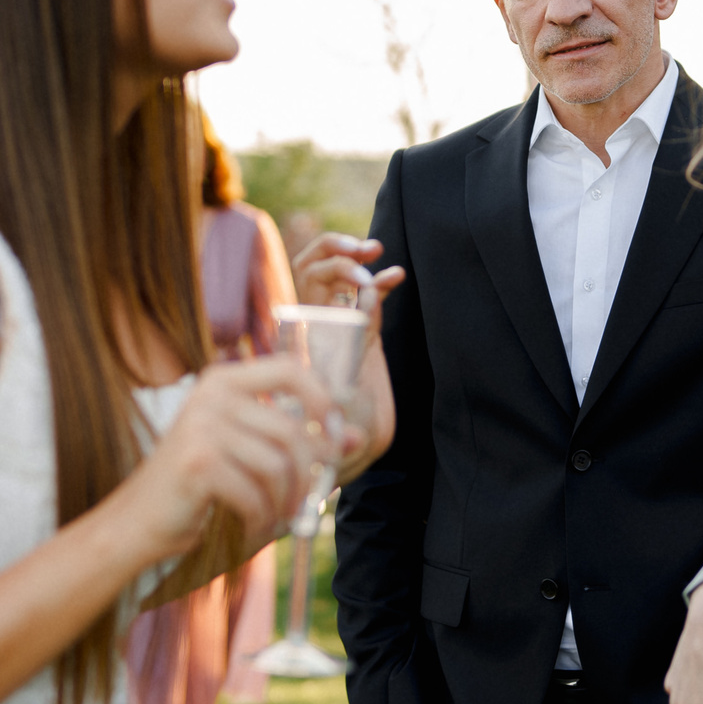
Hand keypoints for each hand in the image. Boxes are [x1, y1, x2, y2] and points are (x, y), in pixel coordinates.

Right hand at [119, 355, 327, 549]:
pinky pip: (255, 493)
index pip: (290, 370)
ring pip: (278, 465)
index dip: (322, 398)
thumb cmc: (197, 487)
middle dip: (308, 474)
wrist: (137, 522)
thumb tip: (357, 436)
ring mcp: (201, 426)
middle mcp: (211, 395)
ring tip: (277, 519)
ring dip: (285, 502)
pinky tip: (254, 529)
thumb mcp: (249, 454)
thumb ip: (301, 440)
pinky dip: (262, 519)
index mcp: (224, 380)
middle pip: (291, 431)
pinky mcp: (197, 463)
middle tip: (307, 502)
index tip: (335, 433)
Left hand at [288, 233, 404, 481]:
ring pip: (339, 275)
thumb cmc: (332, 442)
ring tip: (375, 253)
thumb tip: (356, 401)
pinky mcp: (363, 336)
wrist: (348, 452)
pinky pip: (368, 298)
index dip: (331, 268)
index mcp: (306, 335)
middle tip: (363, 253)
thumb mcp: (331, 429)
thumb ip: (344, 418)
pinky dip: (381, 283)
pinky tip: (396, 277)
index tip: (361, 275)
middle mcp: (319, 325)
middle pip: (316, 266)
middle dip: (338, 250)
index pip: (307, 280)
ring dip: (356, 257)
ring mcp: (340, 327)